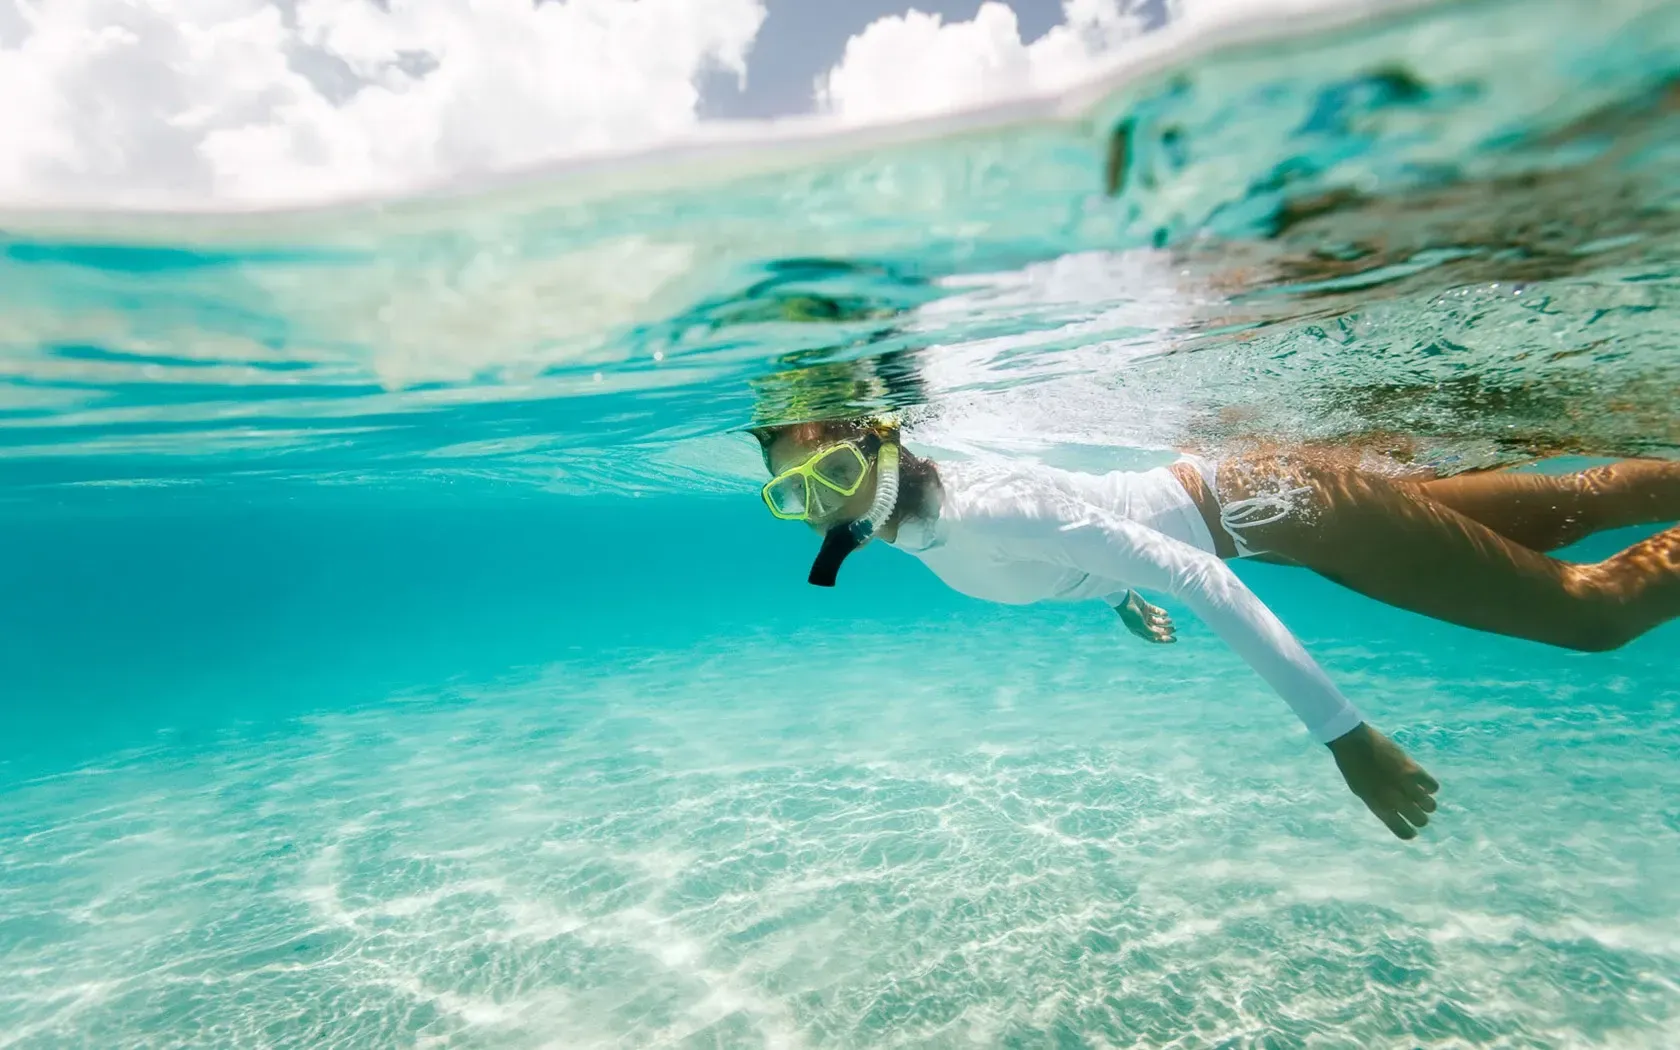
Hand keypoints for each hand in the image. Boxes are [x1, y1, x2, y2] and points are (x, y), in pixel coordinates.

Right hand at [1114, 591, 1175, 643]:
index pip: (1154, 638)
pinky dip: (1161, 613)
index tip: (1174, 639)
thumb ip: (1150, 632)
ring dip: (1164, 621)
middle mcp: (1142, 624)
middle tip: (1174, 629)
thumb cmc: (1130, 614)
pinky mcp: (1145, 607)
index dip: (1164, 640)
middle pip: (1156, 630)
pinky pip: (1155, 611)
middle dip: (1166, 630)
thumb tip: (1160, 637)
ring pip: (1157, 621)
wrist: (1124, 599)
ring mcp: (1143, 615)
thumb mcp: (1140, 625)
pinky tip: (1165, 614)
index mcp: (1139, 631)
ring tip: (1170, 620)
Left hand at [1326, 723, 1439, 839]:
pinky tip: (1420, 781)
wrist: (1353, 743)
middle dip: (1419, 817)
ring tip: (1417, 793)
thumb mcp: (1362, 792)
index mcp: (1379, 808)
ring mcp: (1406, 785)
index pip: (1403, 832)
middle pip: (1421, 820)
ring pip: (1430, 805)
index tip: (1410, 828)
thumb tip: (1399, 811)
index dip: (1409, 832)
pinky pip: (1433, 787)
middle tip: (1414, 808)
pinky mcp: (1414, 770)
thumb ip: (1381, 804)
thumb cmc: (1353, 768)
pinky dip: (1429, 786)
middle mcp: (1394, 800)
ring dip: (1426, 802)